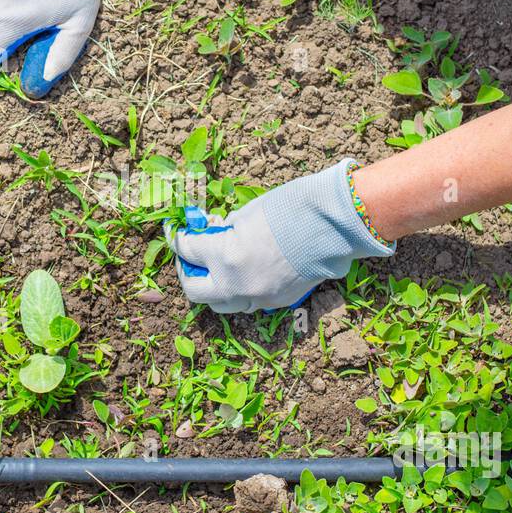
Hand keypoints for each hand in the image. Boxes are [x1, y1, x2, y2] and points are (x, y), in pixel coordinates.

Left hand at [164, 159, 394, 313]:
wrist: (334, 225)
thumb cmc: (291, 209)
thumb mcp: (247, 213)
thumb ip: (225, 230)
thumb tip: (213, 236)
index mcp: (224, 257)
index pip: (187, 249)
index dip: (179, 238)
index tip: (177, 232)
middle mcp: (235, 284)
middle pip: (194, 289)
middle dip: (186, 271)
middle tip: (189, 256)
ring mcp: (257, 298)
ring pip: (220, 303)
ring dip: (212, 286)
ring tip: (214, 268)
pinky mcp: (277, 302)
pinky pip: (247, 302)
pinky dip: (238, 289)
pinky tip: (244, 271)